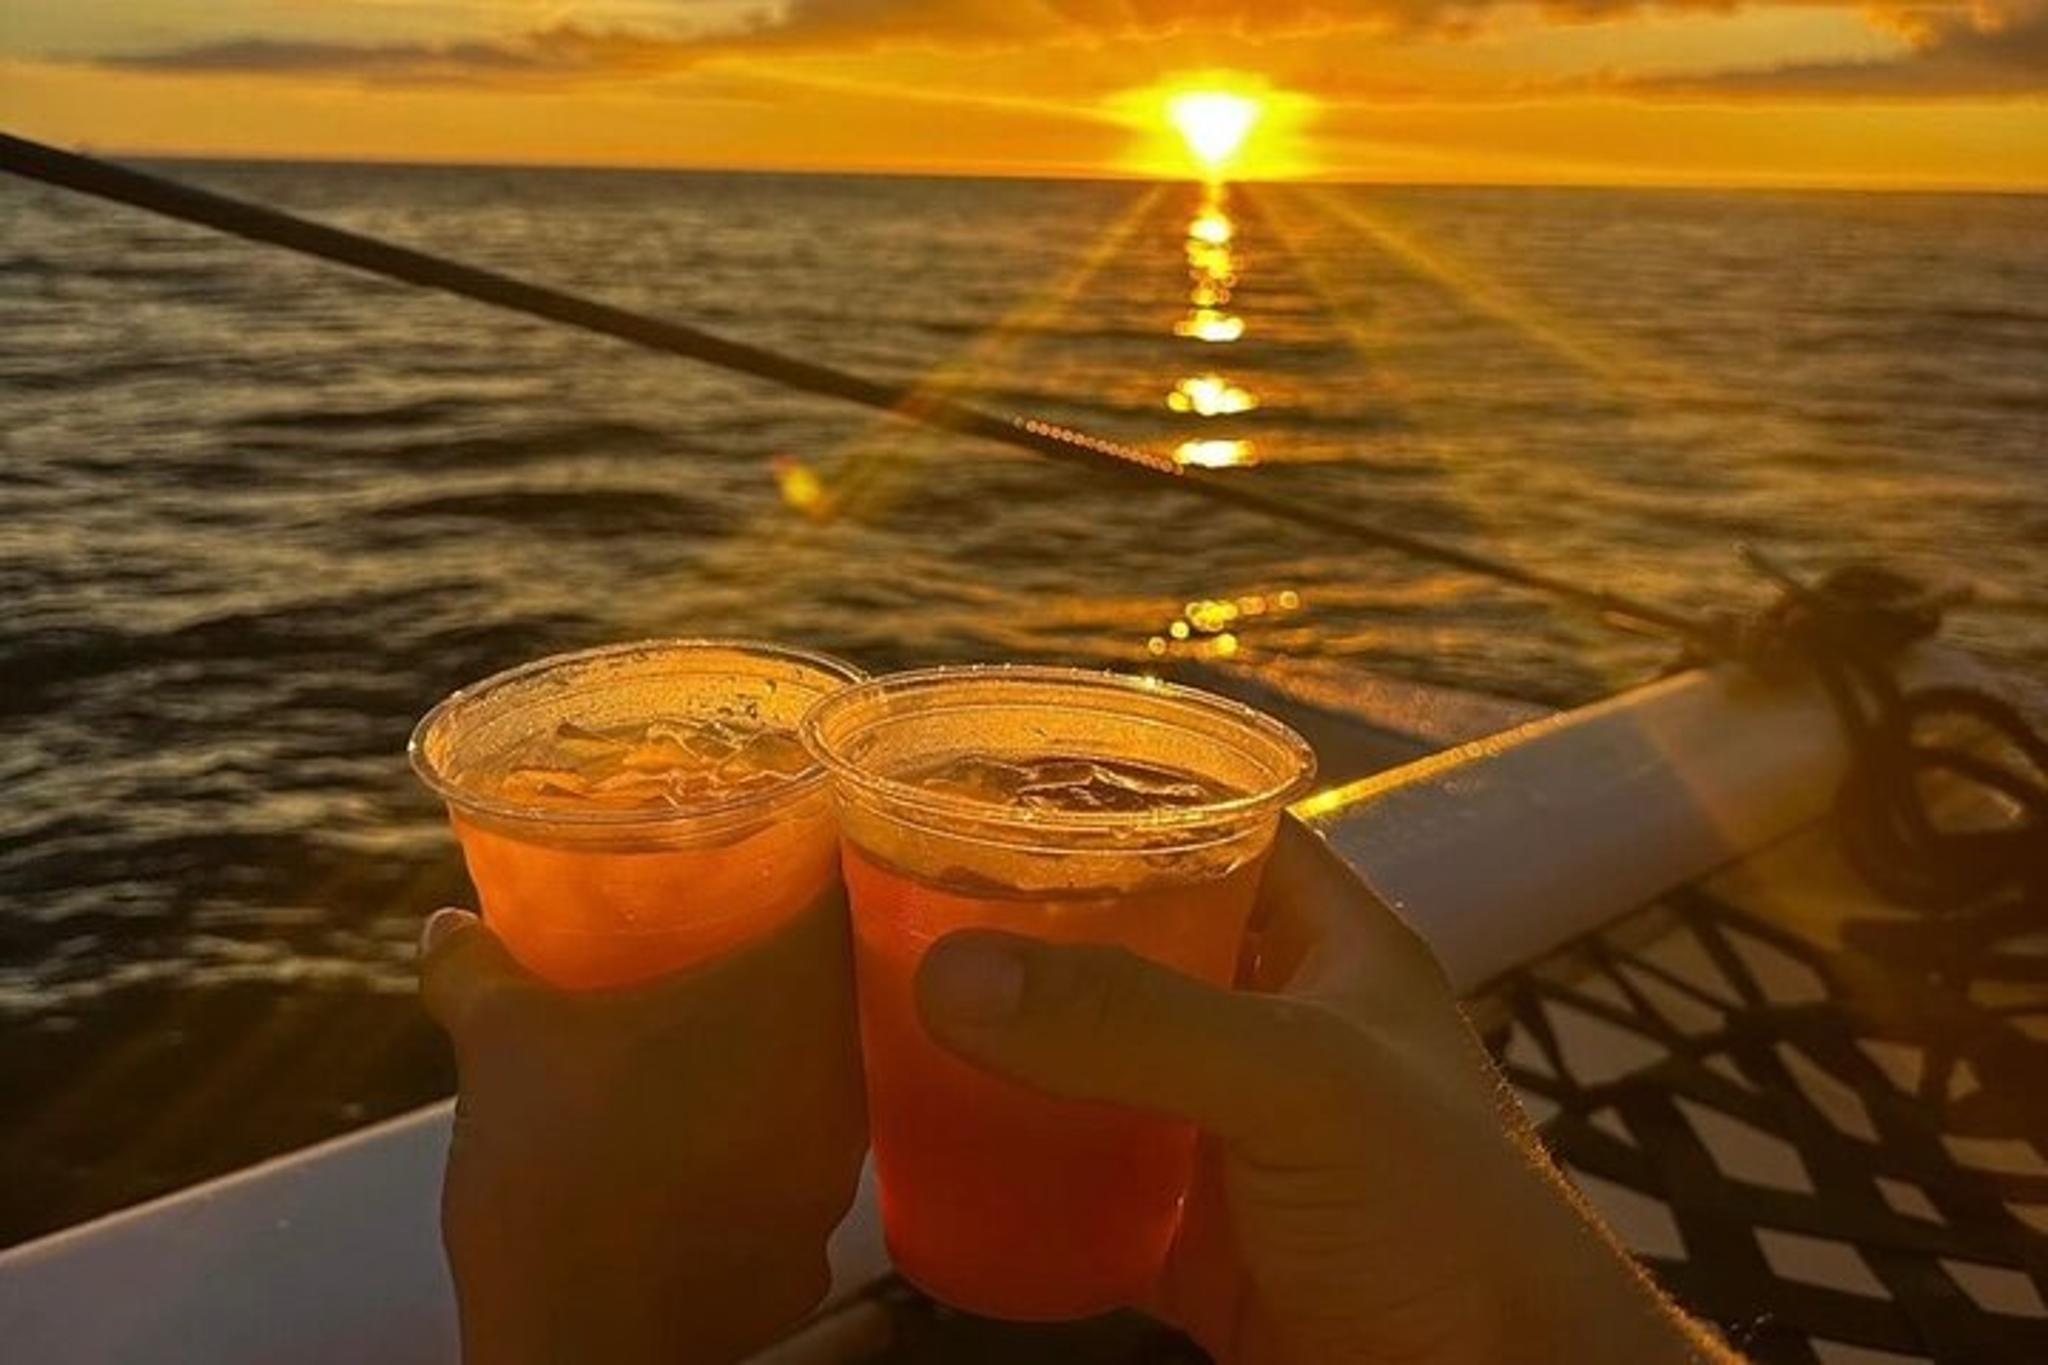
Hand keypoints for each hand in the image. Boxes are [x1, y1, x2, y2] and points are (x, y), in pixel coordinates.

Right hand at [420, 892, 865, 1364]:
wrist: (572, 1341)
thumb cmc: (554, 1168)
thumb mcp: (499, 1041)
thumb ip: (475, 969)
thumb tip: (448, 925)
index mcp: (791, 1007)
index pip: (832, 905)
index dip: (801, 872)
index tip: (762, 865)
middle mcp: (838, 1089)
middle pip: (832, 1001)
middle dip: (777, 977)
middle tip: (713, 955)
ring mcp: (832, 1184)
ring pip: (816, 1095)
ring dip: (767, 1075)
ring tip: (692, 1063)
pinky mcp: (808, 1260)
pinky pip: (793, 1187)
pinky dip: (753, 1170)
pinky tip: (695, 1166)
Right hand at [915, 816, 1736, 1363]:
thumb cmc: (1443, 1215)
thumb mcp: (1303, 1084)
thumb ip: (1136, 1022)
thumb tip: (948, 970)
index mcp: (1327, 949)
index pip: (1213, 830)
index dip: (1116, 797)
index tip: (987, 781)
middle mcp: (1272, 1030)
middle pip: (1131, 948)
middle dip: (1028, 928)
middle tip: (901, 898)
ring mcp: (1229, 1142)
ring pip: (1095, 1069)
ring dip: (1008, 1052)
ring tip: (886, 1008)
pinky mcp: (1192, 1246)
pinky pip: (1082, 1190)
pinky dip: (1012, 1177)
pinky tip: (929, 1150)